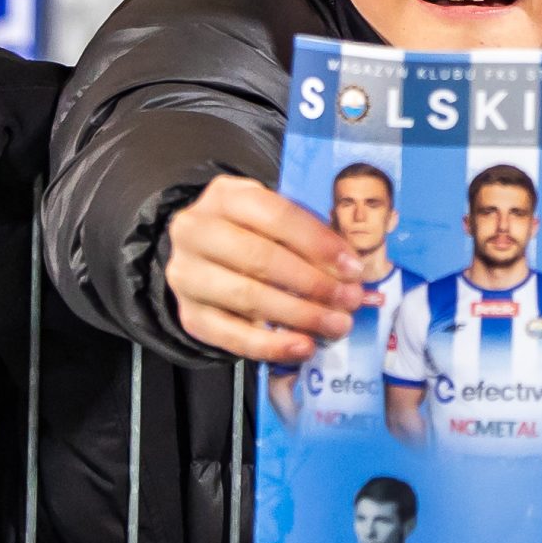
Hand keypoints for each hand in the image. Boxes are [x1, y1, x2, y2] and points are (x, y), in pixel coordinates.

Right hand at [163, 175, 365, 363]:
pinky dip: (272, 345)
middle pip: (260, 258)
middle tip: (350, 300)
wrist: (201, 257)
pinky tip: (303, 346)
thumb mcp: (272, 220)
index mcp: (225, 196)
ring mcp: (187, 274)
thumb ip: (308, 238)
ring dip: (300, 315)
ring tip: (337, 325)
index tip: (353, 268)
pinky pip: (231, 336)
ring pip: (247, 297)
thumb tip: (354, 274)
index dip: (317, 242)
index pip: (276, 214)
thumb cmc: (248, 234)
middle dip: (314, 283)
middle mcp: (197, 231)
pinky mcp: (189, 314)